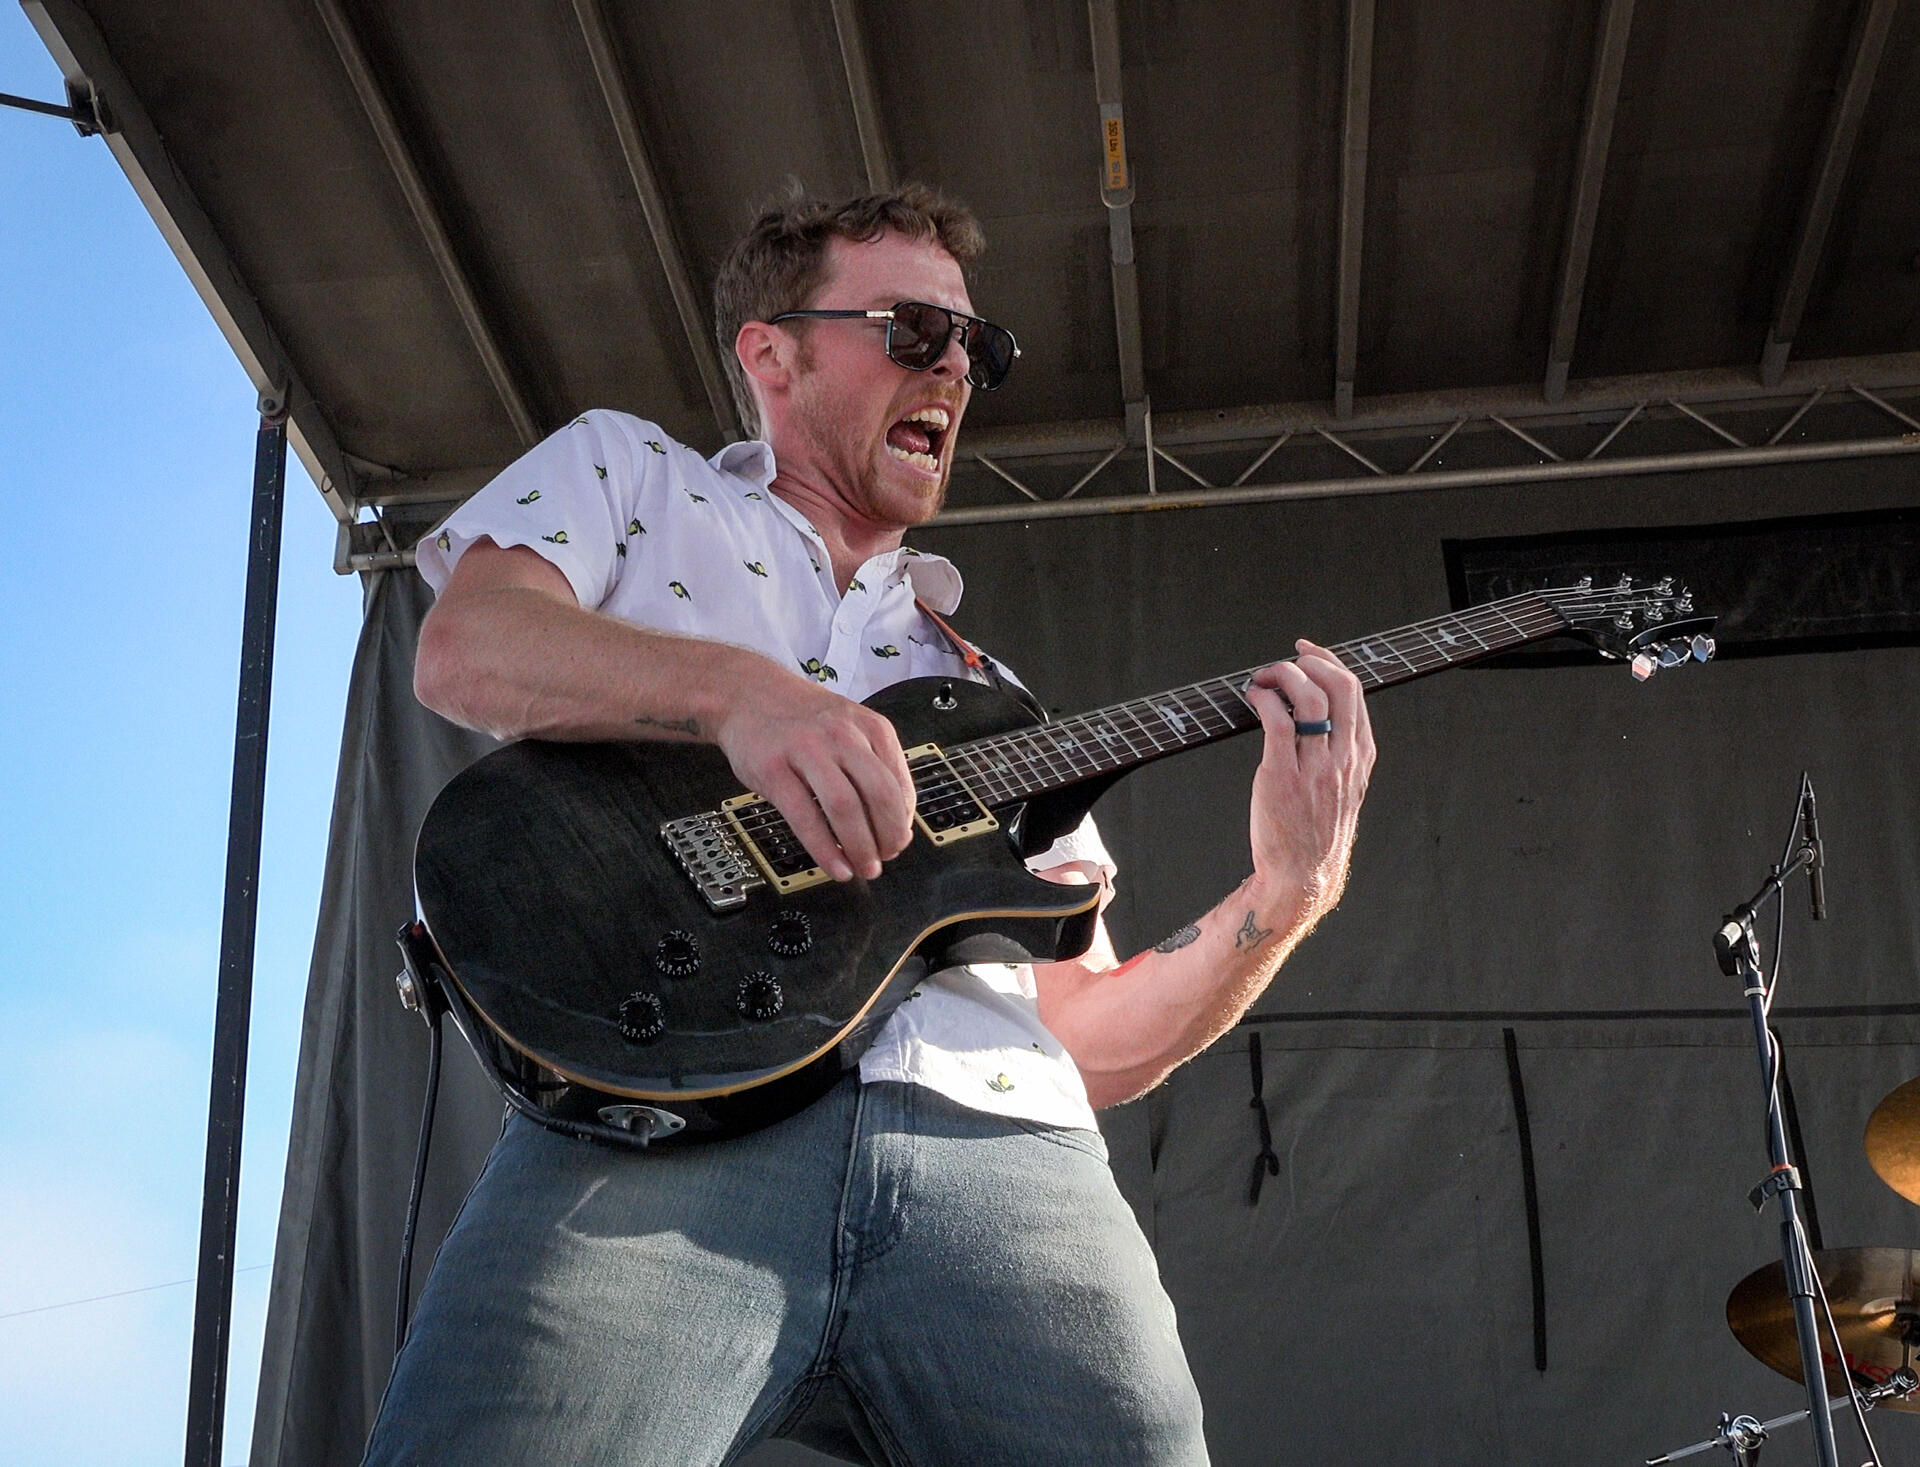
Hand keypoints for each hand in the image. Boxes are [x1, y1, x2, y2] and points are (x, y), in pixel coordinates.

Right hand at [714, 673, 915, 881]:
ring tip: (864, 868)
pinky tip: (835, 866)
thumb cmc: (803, 720)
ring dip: (860, 847)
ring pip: (845, 807)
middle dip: (888, 837)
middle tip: (884, 859)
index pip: (899, 784)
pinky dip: (825, 849)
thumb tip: (897, 825)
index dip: (903, 822)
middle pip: (879, 795)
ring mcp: (807, 750)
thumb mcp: (850, 730)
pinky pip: (805, 817)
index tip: (898, 842)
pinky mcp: (774, 769)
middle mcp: (843, 735)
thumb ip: (874, 770)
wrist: (748, 694)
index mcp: (870, 727)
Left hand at [1242, 640, 1375, 919]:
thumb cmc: (1316, 833)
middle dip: (1312, 661)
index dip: (1330, 663)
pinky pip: (1277, 723)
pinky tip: (1253, 698)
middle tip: (1286, 660)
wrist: (1302, 876)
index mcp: (1360, 758)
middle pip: (1339, 687)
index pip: (1355, 693)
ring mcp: (1314, 769)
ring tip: (1263, 678)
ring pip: (1309, 698)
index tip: (1307, 654)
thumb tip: (1319, 715)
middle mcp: (1342, 759)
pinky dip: (1264, 700)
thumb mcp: (1344, 790)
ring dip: (1283, 675)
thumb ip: (1340, 753)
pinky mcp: (1281, 777)